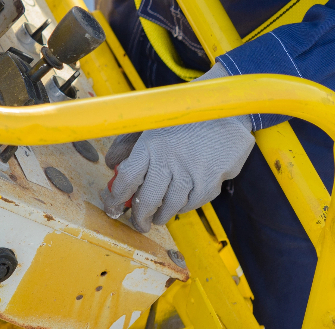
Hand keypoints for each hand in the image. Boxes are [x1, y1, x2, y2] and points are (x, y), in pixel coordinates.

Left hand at [105, 94, 253, 231]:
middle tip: (138, 223)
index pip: (127, 179)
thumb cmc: (183, 116)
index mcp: (150, 143)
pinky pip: (192, 204)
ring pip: (170, 206)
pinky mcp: (210, 182)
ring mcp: (190, 172)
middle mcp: (169, 159)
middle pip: (147, 199)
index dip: (116, 198)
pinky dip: (183, 207)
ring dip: (161, 216)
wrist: (223, 110)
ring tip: (157, 217)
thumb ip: (128, 141)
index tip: (112, 206)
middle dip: (139, 217)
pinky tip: (179, 204)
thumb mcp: (152, 122)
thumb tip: (111, 163)